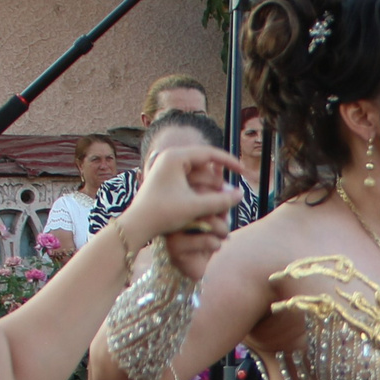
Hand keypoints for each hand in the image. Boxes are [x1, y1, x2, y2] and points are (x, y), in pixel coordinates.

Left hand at [120, 143, 245, 244]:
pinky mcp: (164, 179)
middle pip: (203, 163)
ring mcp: (165, 168)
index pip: (209, 153)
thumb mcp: (195, 207)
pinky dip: (199, 189)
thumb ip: (220, 200)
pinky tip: (206, 202)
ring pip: (196, 172)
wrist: (137, 225)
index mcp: (175, 157)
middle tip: (230, 194)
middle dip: (218, 180)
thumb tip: (240, 194)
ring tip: (220, 201)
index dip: (229, 162)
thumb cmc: (163, 213)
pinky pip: (188, 179)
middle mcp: (169, 158)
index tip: (243, 171)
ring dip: (209, 186)